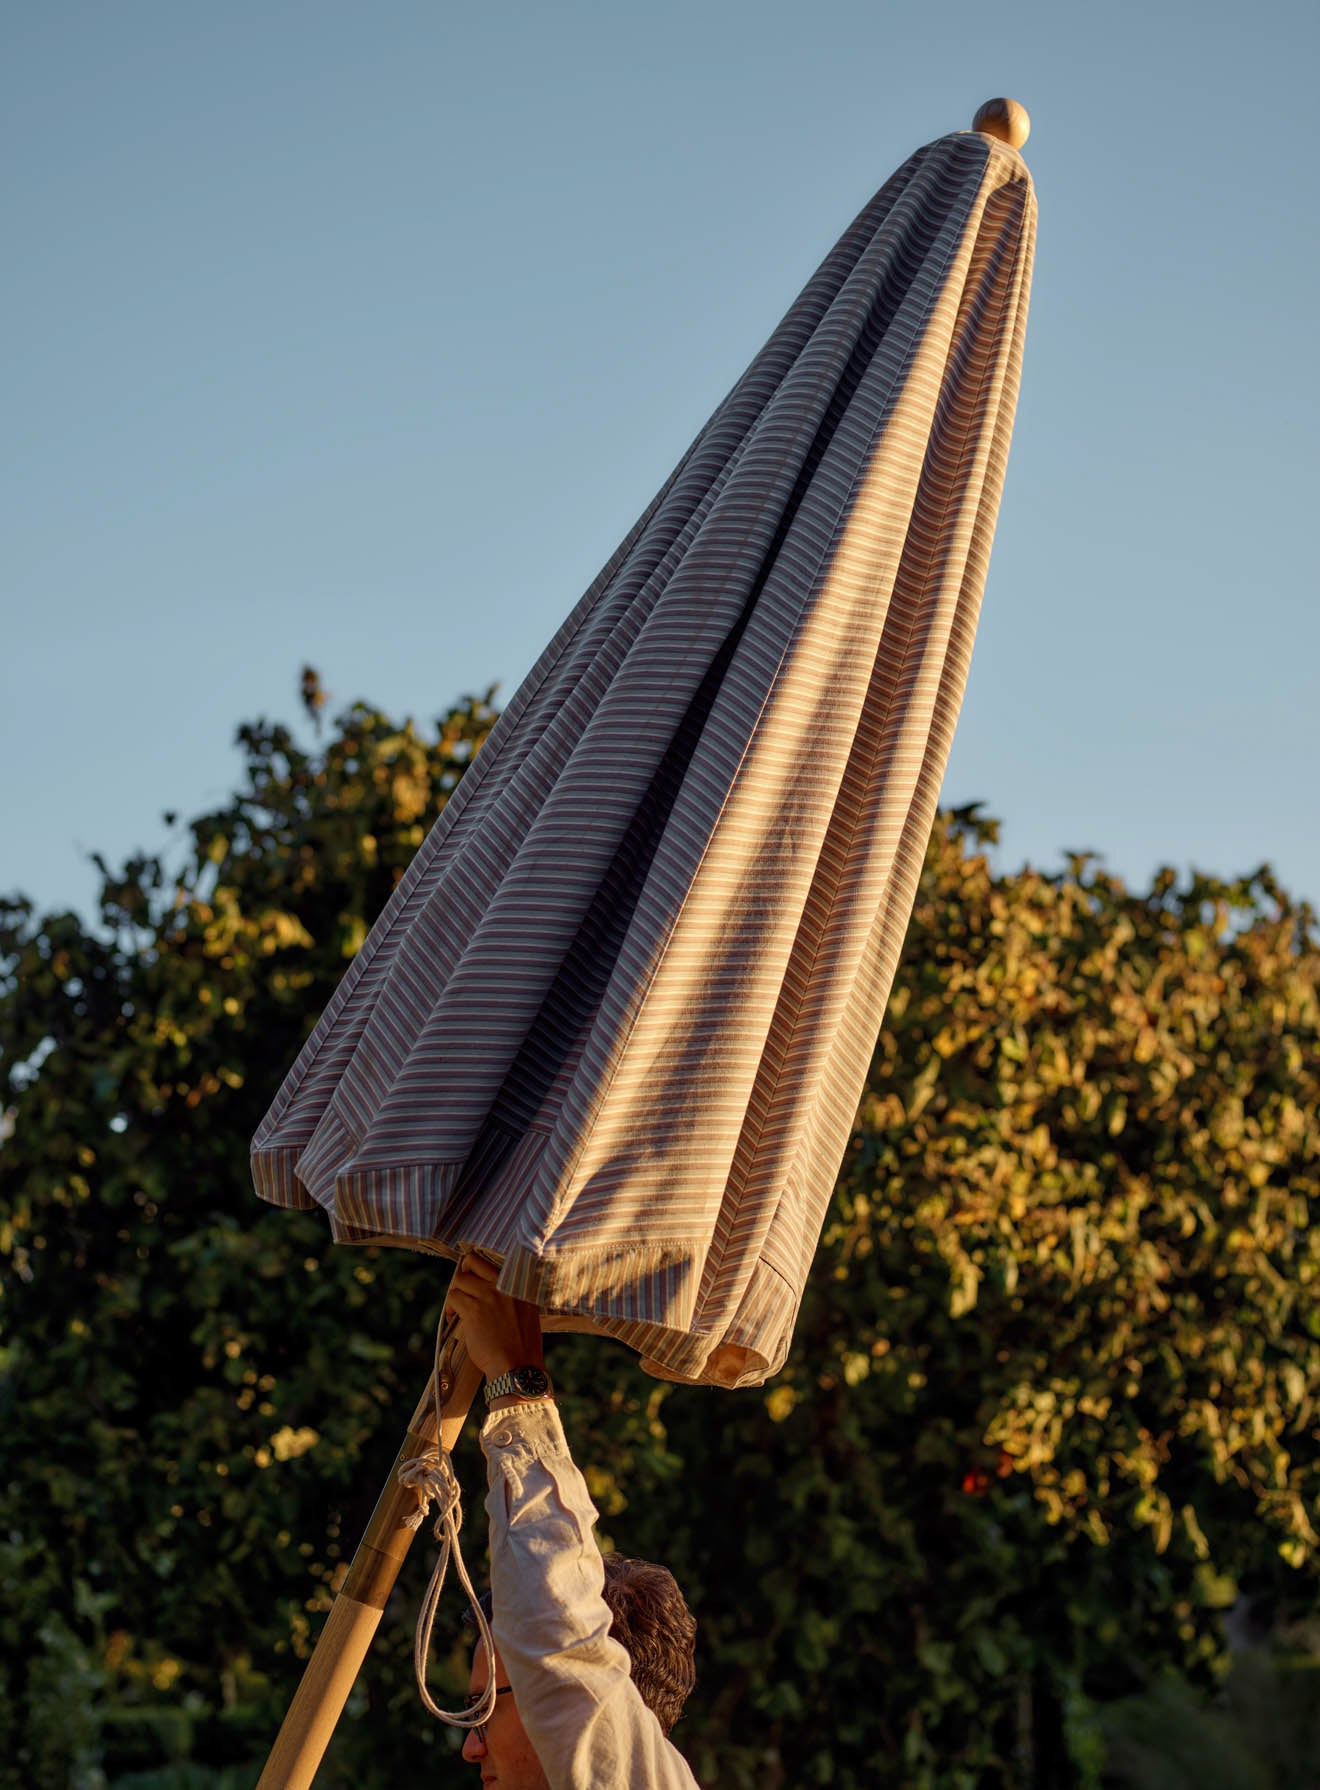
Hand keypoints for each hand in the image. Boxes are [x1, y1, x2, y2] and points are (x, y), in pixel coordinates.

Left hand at [447, 1252, 544, 1383]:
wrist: (517, 1367)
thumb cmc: (522, 1346)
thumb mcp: (526, 1312)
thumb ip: (511, 1296)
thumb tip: (488, 1289)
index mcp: (520, 1284)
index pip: (492, 1261)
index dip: (478, 1269)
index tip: (474, 1280)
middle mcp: (505, 1284)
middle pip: (473, 1261)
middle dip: (463, 1273)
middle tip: (463, 1289)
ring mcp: (489, 1295)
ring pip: (459, 1280)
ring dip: (455, 1293)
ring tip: (458, 1309)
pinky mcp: (474, 1310)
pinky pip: (453, 1297)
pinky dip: (451, 1307)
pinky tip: (455, 1317)